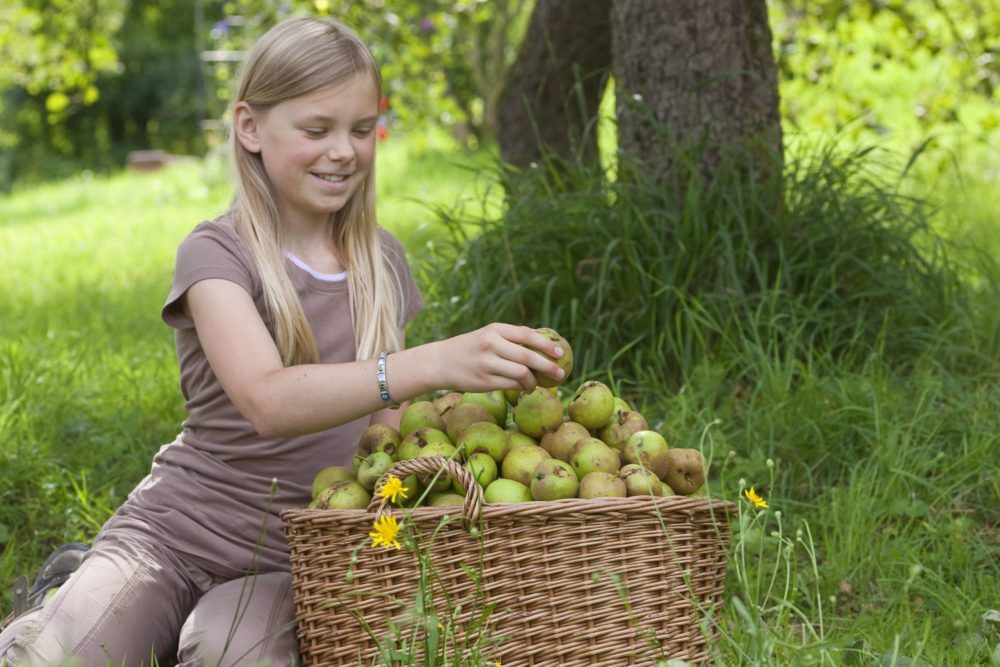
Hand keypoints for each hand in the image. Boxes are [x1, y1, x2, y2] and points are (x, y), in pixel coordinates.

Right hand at [433, 323, 565, 392]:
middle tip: (560, 374)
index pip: (527, 335)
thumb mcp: (488, 335)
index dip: (546, 344)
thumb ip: (512, 338)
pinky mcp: (483, 381)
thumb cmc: (472, 348)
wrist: (441, 361)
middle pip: (528, 356)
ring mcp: (487, 363)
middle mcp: (491, 344)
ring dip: (533, 381)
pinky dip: (520, 387)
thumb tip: (545, 343)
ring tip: (535, 384)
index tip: (561, 353)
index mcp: (495, 330)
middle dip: (547, 367)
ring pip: (521, 373)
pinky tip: (523, 388)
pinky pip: (510, 385)